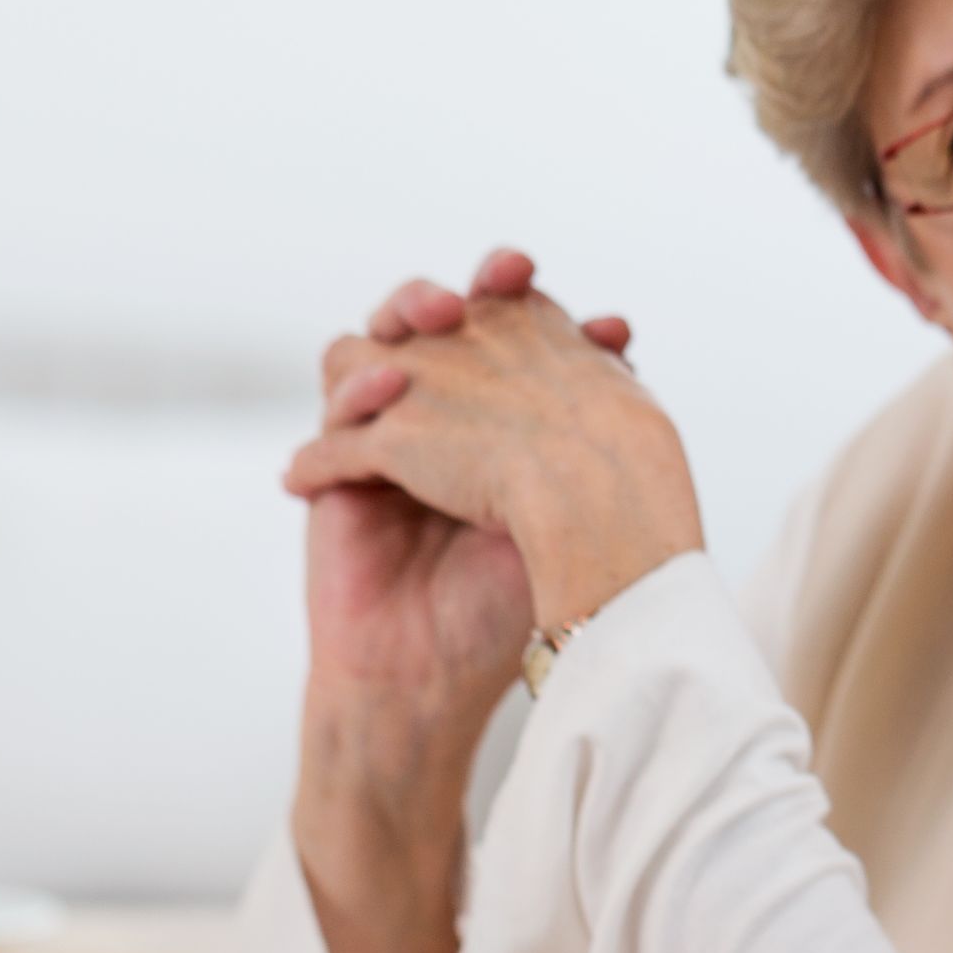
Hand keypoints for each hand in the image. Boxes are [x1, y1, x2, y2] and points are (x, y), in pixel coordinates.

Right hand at [295, 249, 631, 722]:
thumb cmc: (505, 601)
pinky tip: (391, 392)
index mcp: (492, 416)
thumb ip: (571, 424)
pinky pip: (334, 404)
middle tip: (488, 284)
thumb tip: (618, 328)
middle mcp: (434, 417)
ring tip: (437, 320)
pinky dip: (358, 390)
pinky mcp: (337, 466)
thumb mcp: (552, 509)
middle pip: (428, 320)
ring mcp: (382, 437)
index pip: (497, 331)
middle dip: (453, 292)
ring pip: (370, 341)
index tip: (537, 277)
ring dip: (398, 320)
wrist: (434, 676)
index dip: (514, 294)